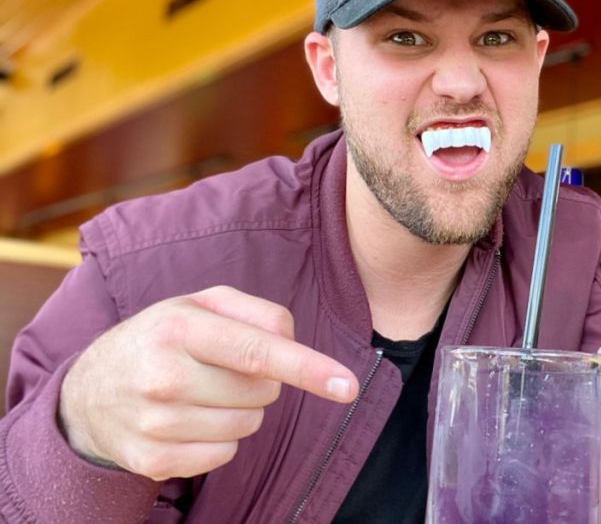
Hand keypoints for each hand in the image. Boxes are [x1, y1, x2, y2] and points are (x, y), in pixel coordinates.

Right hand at [59, 286, 358, 480]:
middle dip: (259, 382)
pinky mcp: (151, 460)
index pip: (258, 351)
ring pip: (247, 426)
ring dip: (239, 412)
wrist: (89, 391)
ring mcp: (154, 423)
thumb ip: (258, 313)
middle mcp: (163, 375)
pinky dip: (219, 441)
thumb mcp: (202, 305)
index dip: (308, 368)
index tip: (348, 386)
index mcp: (179, 327)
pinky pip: (224, 457)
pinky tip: (189, 422)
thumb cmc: (163, 338)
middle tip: (220, 369)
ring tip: (200, 393)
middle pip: (263, 392)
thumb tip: (293, 341)